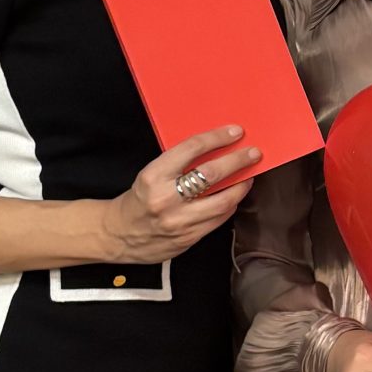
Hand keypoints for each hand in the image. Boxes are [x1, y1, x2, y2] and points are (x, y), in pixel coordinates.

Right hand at [101, 125, 263, 265]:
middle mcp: (166, 199)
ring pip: (222, 201)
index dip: (217, 138)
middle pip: (212, 174)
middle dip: (238, 161)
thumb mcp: (150, 175)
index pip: (191, 149)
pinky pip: (218, 220)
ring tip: (249, 176)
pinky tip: (234, 197)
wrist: (118, 235)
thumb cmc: (138, 200)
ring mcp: (179, 222)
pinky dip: (230, 206)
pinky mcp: (188, 238)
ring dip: (241, 186)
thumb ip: (178, 165)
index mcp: (153, 176)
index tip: (235, 132)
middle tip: (253, 153)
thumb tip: (214, 149)